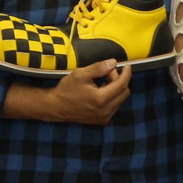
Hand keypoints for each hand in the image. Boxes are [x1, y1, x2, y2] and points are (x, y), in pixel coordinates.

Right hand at [7, 60, 130, 124]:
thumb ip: (99, 68)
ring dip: (115, 88)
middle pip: (124, 92)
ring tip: (101, 81)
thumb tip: (114, 62)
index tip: (126, 66)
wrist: (56, 107)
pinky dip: (111, 96)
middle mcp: (105, 111)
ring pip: (120, 99)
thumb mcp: (80, 74)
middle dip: (119, 80)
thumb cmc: (66, 89)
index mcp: (100, 99)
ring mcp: (104, 118)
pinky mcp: (102, 120)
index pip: (122, 85)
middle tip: (106, 72)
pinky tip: (99, 91)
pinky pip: (114, 106)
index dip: (126, 74)